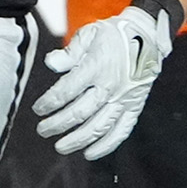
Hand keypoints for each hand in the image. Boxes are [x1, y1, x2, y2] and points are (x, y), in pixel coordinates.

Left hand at [32, 3, 171, 158]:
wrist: (148, 35)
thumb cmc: (115, 34)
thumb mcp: (89, 34)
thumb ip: (69, 52)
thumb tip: (51, 64)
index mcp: (97, 66)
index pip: (67, 90)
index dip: (49, 102)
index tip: (38, 109)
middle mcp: (111, 85)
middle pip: (79, 113)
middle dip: (57, 125)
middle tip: (42, 130)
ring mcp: (125, 98)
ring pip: (98, 127)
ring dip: (77, 140)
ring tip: (61, 146)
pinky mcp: (135, 106)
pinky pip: (121, 131)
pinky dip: (106, 145)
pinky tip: (90, 153)